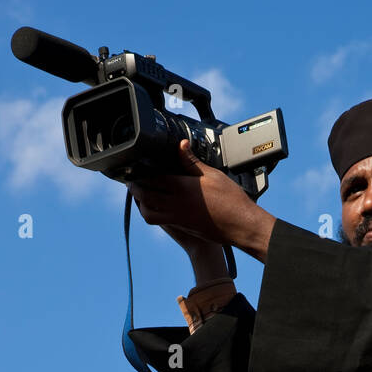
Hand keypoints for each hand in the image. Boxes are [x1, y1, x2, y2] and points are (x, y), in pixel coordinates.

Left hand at [127, 139, 275, 260]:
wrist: (241, 226)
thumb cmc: (231, 201)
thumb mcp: (213, 175)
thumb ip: (193, 161)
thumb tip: (181, 145)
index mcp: (183, 188)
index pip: (153, 178)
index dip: (141, 172)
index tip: (135, 167)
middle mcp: (176, 204)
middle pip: (146, 195)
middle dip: (135, 188)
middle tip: (131, 180)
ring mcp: (178, 218)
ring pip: (148, 212)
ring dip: (140, 203)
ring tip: (139, 194)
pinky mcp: (182, 226)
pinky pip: (159, 220)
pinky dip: (151, 213)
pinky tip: (155, 206)